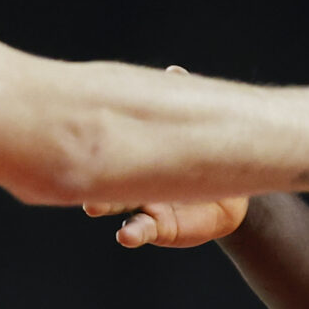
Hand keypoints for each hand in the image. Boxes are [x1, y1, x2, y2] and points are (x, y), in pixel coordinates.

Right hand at [81, 67, 250, 246]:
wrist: (232, 193)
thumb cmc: (205, 156)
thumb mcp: (195, 124)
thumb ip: (182, 99)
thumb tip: (174, 73)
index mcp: (134, 157)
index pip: (111, 151)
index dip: (96, 146)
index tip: (77, 141)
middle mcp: (132, 184)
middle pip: (104, 180)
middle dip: (90, 175)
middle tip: (76, 169)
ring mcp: (144, 207)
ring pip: (118, 208)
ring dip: (104, 206)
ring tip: (93, 207)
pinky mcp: (162, 228)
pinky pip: (143, 231)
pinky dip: (133, 233)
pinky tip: (126, 235)